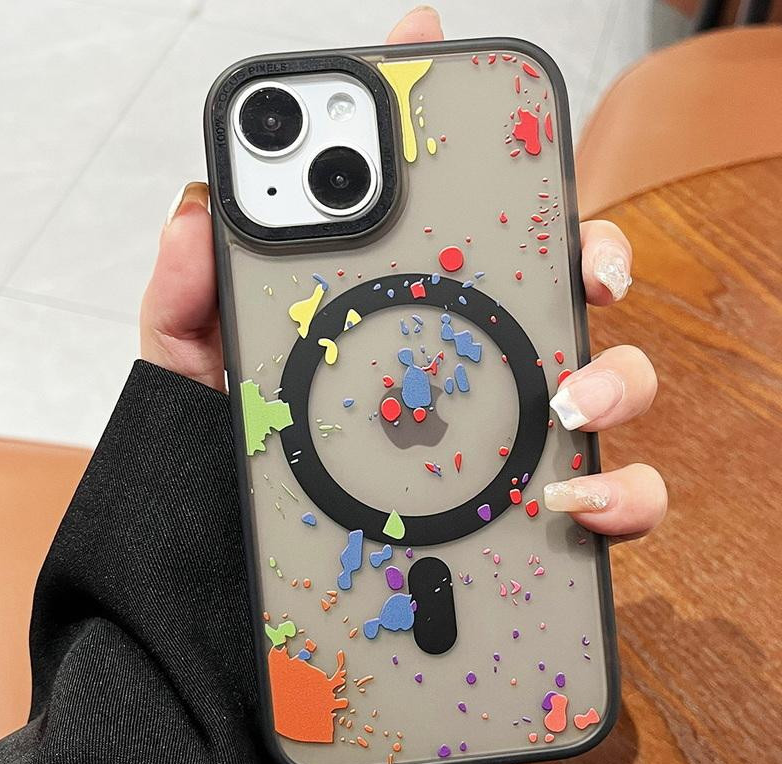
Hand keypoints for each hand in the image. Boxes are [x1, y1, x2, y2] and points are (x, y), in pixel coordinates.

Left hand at [140, 5, 666, 539]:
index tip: (492, 122)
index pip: (464, 231)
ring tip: (575, 400)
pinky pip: (614, 504)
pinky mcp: (534, 525)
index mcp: (401, 320)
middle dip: (592, 254)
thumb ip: (191, 299)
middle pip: (561, 288)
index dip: (486, 165)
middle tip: (583, 266)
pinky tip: (575, 500)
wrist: (225, 591)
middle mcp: (472, 372)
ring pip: (613, 386)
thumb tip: (196, 217)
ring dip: (618, 379)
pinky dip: (620, 497)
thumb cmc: (221, 475)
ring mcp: (511, 446)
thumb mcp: (197, 376)